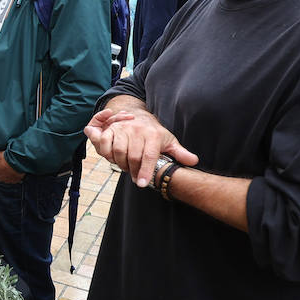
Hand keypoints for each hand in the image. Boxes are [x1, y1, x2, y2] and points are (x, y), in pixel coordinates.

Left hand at [0, 150, 23, 183]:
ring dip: (7, 176)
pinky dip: (14, 177)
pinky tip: (16, 173)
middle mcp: (0, 177)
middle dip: (1, 173)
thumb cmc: (6, 158)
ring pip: (6, 179)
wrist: (17, 161)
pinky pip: (14, 180)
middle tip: (4, 167)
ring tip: (11, 170)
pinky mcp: (15, 180)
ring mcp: (8, 179)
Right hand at [83, 107, 198, 185]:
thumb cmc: (154, 133)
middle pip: (133, 156)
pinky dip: (107, 154)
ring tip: (127, 169)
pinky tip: (114, 160)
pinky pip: (105, 144)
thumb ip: (180, 153)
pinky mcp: (111, 129)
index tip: (142, 184)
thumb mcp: (169, 141)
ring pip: (119, 152)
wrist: (139, 116)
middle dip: (134, 171)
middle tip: (136, 178)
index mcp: (153, 135)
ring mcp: (123, 129)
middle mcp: (138, 130)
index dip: (145, 171)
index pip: (149, 156)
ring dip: (121, 164)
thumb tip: (194, 161)